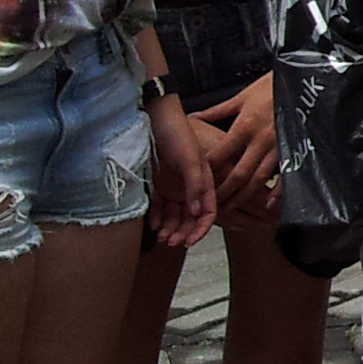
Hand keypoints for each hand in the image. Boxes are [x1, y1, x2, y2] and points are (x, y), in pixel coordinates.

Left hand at [145, 92, 216, 250]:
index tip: (192, 241)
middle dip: (184, 232)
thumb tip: (197, 212)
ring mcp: (175, 187)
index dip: (202, 227)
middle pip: (191, 217)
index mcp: (206, 180)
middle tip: (173, 243)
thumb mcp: (191, 158)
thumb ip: (196, 185)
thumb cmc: (177, 134)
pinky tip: (154, 225)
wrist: (153, 120)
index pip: (209, 209)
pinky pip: (160, 208)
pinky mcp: (159, 186)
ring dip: (170, 228)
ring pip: (175, 215)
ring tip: (162, 238)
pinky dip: (158, 218)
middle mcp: (191, 186)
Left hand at [201, 71, 283, 220]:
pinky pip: (285, 176)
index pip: (221, 154)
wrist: (303, 80)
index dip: (208, 170)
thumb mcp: (242, 96)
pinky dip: (277, 192)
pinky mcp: (294, 150)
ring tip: (231, 208)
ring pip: (258, 179)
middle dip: (223, 192)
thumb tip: (193, 118)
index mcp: (245, 125)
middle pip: (238, 173)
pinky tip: (267, 205)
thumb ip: (217, 111)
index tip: (196, 181)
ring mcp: (279, 148)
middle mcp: (261, 140)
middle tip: (211, 206)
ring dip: (243, 197)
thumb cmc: (271, 86)